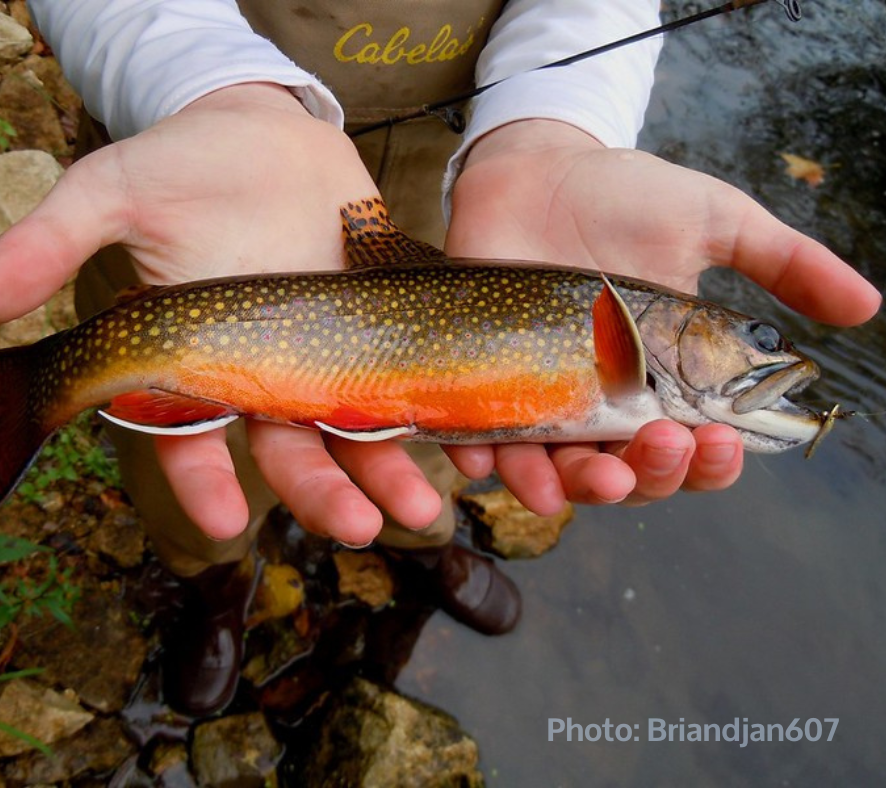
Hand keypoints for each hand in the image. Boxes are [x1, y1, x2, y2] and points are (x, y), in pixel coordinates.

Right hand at [0, 83, 443, 545]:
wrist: (268, 134)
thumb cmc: (185, 162)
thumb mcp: (114, 189)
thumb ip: (53, 241)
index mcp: (197, 360)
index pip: (189, 438)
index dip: (201, 481)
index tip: (220, 521)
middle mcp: (262, 374)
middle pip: (288, 451)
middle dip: (321, 492)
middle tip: (358, 528)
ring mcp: (324, 357)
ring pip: (353, 432)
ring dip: (387, 473)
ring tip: (427, 510)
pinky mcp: (376, 331)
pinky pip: (403, 382)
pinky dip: (429, 415)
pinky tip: (464, 443)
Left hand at [444, 120, 880, 509]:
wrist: (536, 167)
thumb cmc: (623, 195)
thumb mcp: (712, 220)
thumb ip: (783, 262)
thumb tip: (868, 305)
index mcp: (663, 380)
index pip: (694, 449)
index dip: (712, 463)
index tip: (719, 436)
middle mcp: (604, 402)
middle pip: (630, 477)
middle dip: (650, 477)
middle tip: (658, 444)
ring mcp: (542, 398)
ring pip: (559, 476)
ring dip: (575, 490)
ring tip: (590, 474)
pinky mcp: (483, 384)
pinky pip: (481, 440)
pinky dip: (482, 458)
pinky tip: (486, 460)